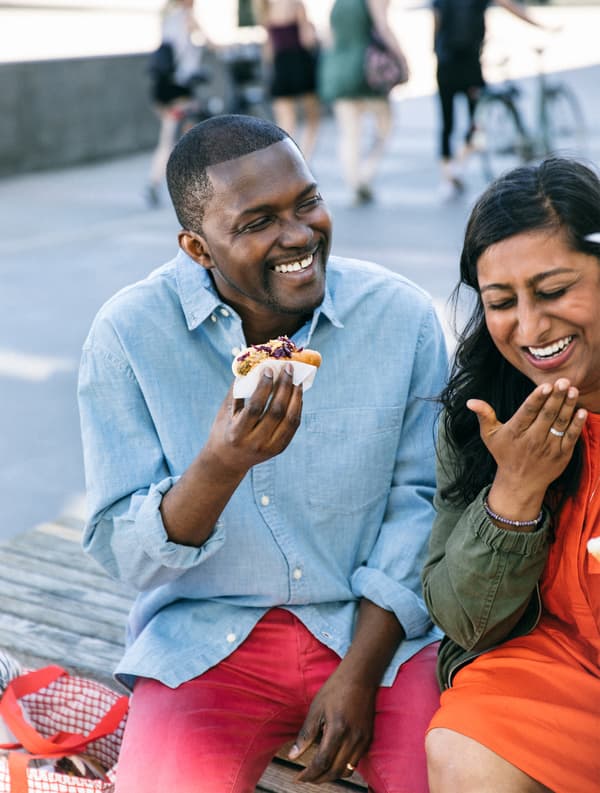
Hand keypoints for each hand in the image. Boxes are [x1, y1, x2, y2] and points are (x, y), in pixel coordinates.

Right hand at [207, 364, 302, 474]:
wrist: (227, 461)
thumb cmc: (223, 430)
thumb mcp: (225, 412)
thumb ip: (238, 391)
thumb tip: (252, 365)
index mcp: (237, 433)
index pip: (255, 407)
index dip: (264, 387)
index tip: (269, 369)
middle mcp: (255, 442)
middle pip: (276, 412)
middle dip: (284, 387)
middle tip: (288, 368)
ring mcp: (270, 448)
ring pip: (289, 419)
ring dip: (295, 397)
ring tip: (297, 380)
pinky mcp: (279, 449)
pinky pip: (293, 426)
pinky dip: (297, 408)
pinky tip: (297, 395)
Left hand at [288, 669, 375, 783]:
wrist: (360, 676)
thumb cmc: (336, 688)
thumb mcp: (316, 708)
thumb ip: (305, 735)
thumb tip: (293, 756)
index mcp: (338, 730)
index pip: (322, 762)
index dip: (309, 774)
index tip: (298, 777)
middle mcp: (353, 738)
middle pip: (335, 771)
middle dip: (318, 778)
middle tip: (306, 777)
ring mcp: (363, 740)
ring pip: (347, 770)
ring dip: (331, 775)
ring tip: (318, 772)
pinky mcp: (368, 738)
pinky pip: (356, 762)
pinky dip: (343, 767)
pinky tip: (333, 760)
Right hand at [467, 378, 586, 508]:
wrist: (520, 483)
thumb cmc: (504, 454)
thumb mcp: (489, 436)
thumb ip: (484, 416)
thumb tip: (470, 401)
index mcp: (515, 433)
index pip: (528, 412)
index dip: (537, 399)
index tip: (546, 386)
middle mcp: (533, 440)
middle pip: (546, 415)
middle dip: (556, 397)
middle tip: (563, 381)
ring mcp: (549, 448)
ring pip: (560, 423)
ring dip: (567, 406)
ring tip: (573, 390)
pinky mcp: (562, 455)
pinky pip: (571, 437)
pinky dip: (577, 424)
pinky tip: (581, 410)